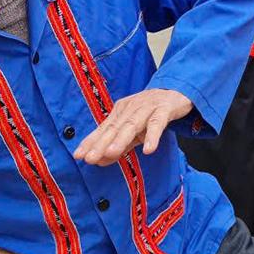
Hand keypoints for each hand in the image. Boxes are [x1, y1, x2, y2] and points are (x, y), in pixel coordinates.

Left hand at [74, 89, 193, 165]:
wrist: (175, 93)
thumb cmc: (151, 112)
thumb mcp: (134, 130)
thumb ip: (119, 145)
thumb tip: (100, 161)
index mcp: (121, 112)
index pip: (104, 129)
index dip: (91, 142)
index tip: (78, 155)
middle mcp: (131, 108)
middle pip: (114, 127)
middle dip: (101, 143)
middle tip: (89, 158)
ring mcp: (147, 108)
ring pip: (132, 124)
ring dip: (121, 139)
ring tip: (111, 153)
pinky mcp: (164, 109)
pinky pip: (158, 124)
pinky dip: (152, 136)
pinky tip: (149, 149)